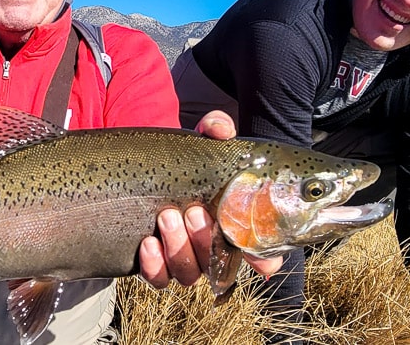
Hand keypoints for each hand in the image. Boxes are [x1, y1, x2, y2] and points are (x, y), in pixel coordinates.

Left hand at [137, 111, 282, 287]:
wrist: (144, 170)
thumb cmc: (183, 160)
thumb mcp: (200, 142)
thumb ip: (215, 130)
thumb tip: (221, 131)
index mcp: (233, 225)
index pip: (262, 257)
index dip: (264, 261)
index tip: (259, 258)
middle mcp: (211, 247)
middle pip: (218, 263)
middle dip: (205, 239)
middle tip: (193, 211)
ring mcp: (183, 258)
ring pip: (189, 274)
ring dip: (180, 248)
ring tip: (167, 216)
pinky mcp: (154, 264)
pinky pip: (158, 278)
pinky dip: (155, 265)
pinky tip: (148, 242)